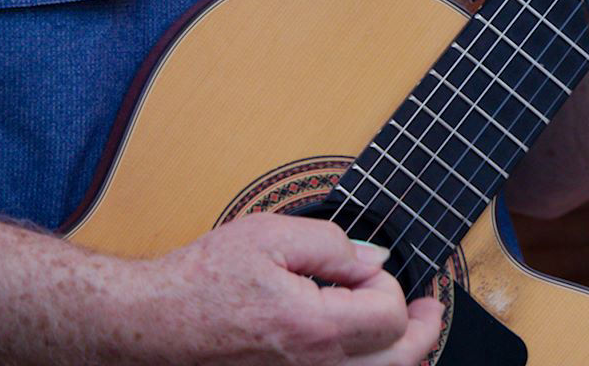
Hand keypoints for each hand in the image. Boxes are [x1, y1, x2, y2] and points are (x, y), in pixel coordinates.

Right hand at [117, 213, 443, 364]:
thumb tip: (372, 260)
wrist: (156, 323)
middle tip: (432, 309)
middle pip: (397, 364)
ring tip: (409, 331)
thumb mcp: (269, 235)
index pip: (389, 317)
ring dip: (399, 356)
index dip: (390, 286)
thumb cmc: (203, 279)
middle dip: (420, 331)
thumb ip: (331, 243)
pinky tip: (368, 352)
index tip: (368, 269)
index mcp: (312, 328)